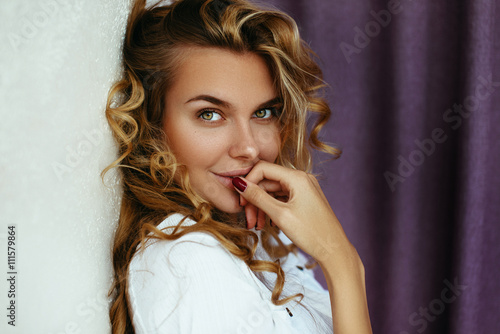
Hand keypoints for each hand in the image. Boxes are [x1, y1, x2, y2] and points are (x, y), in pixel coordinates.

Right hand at [233, 161, 354, 263]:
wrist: (334, 250)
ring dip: (261, 207)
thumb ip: (258, 197)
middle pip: (267, 182)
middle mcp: (301, 178)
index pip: (262, 169)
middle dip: (254, 200)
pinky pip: (282, 198)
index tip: (241, 202)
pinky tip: (268, 223)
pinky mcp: (305, 199)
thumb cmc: (311, 233)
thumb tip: (238, 183)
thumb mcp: (280, 215)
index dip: (248, 183)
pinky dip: (272, 209)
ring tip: (256, 225)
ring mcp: (304, 188)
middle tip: (247, 219)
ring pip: (273, 191)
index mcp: (297, 177)